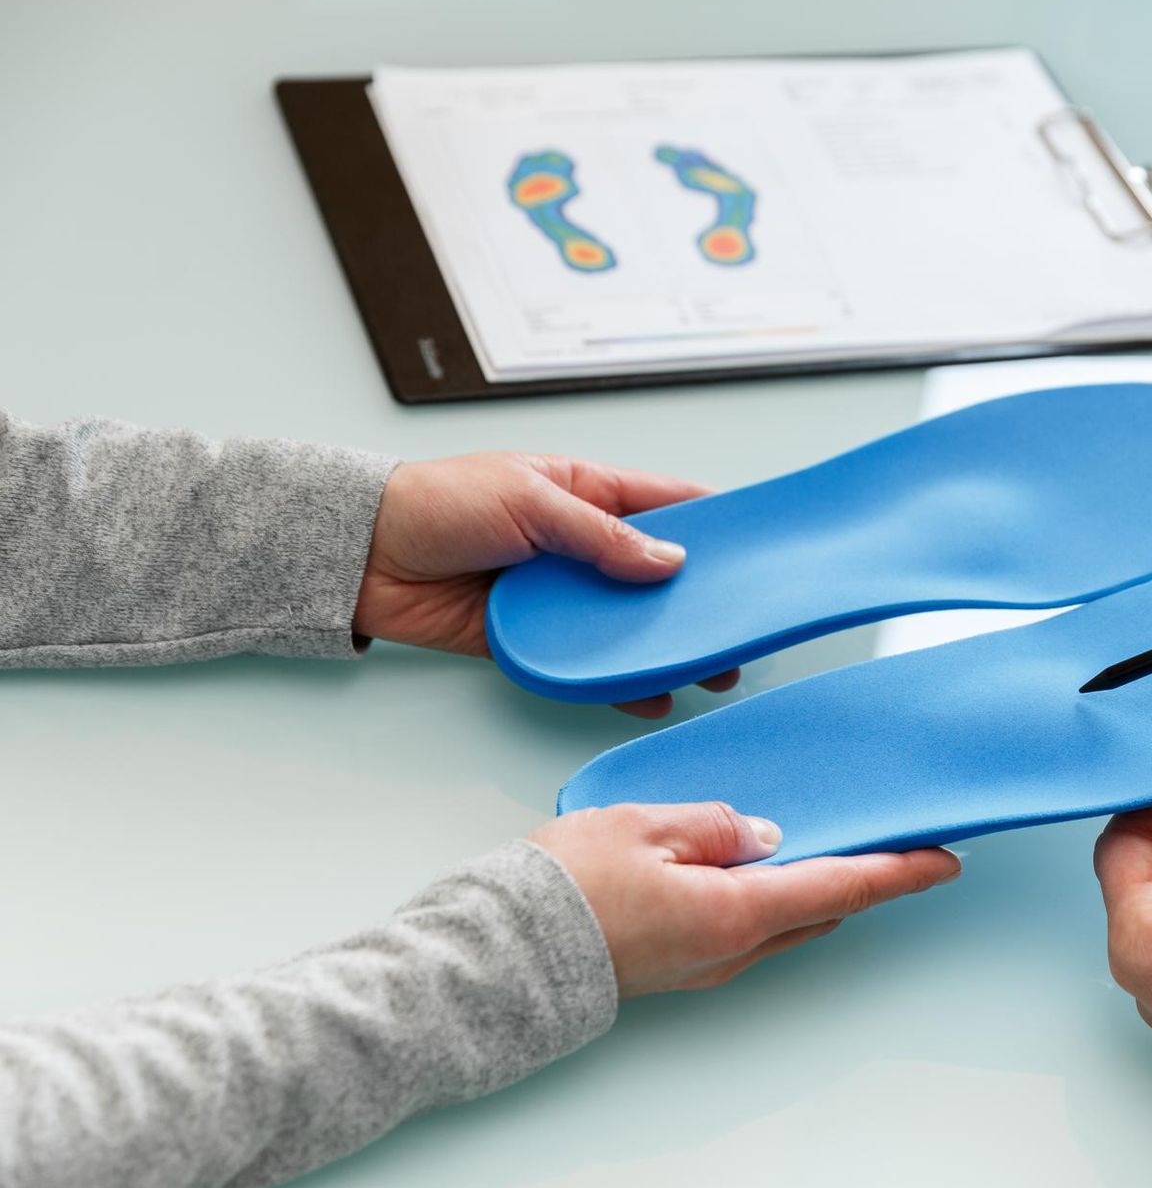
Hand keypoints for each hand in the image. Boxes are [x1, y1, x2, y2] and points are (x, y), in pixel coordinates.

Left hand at [355, 452, 738, 716]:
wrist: (363, 556)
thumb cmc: (437, 503)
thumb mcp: (530, 502)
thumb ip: (602, 535)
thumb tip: (668, 561)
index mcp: (584, 491)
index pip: (664, 505)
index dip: (711, 523)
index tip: (753, 547)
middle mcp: (579, 544)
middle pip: (655, 575)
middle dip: (698, 602)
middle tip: (739, 629)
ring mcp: (558, 595)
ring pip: (626, 624)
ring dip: (664, 648)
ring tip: (710, 671)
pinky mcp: (532, 640)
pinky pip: (585, 664)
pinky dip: (617, 683)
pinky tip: (651, 696)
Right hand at [532, 802, 960, 994]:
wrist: (498, 956)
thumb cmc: (562, 889)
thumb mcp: (644, 825)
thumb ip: (713, 824)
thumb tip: (761, 831)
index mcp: (737, 911)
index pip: (843, 886)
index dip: (899, 872)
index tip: (945, 858)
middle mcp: (732, 950)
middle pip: (822, 907)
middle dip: (865, 877)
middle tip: (896, 842)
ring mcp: (706, 964)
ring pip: (785, 921)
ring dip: (818, 887)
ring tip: (837, 846)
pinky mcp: (679, 966)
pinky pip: (747, 928)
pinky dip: (773, 898)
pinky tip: (762, 867)